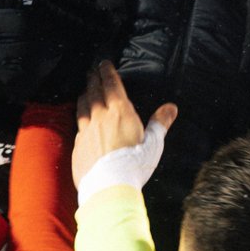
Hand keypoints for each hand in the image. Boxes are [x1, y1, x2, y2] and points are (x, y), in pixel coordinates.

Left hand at [72, 61, 176, 201]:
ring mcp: (86, 131)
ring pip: (82, 106)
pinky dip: (80, 118)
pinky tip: (81, 120)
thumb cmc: (134, 164)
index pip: (111, 85)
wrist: (109, 186)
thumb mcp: (153, 143)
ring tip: (85, 91)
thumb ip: (160, 123)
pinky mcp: (78, 145)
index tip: (103, 64)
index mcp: (120, 111)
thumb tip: (171, 108)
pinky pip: (78, 126)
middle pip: (94, 91)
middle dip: (93, 79)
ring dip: (84, 96)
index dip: (107, 72)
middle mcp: (100, 116)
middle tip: (92, 72)